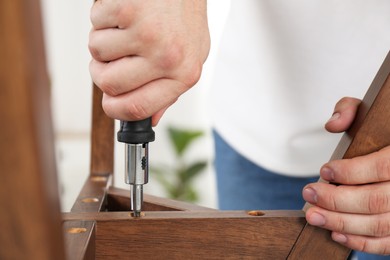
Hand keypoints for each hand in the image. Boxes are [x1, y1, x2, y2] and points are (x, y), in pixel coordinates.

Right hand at [89, 0, 209, 124]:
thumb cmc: (186, 19)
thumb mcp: (190, 58)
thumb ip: (170, 90)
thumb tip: (152, 117)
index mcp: (184, 75)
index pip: (138, 108)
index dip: (115, 110)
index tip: (109, 104)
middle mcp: (167, 57)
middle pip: (108, 84)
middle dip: (102, 71)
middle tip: (114, 58)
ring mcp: (147, 32)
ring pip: (96, 51)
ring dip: (104, 40)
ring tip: (126, 29)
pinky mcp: (129, 9)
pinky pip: (95, 22)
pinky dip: (104, 16)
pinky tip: (125, 12)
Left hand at [303, 97, 389, 254]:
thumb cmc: (385, 133)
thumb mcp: (372, 110)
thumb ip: (350, 110)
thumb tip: (332, 124)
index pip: (383, 167)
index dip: (351, 172)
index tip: (324, 170)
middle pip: (377, 200)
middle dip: (336, 200)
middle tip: (309, 193)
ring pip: (381, 224)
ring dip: (341, 224)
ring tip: (313, 216)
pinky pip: (389, 243)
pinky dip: (362, 243)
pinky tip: (336, 234)